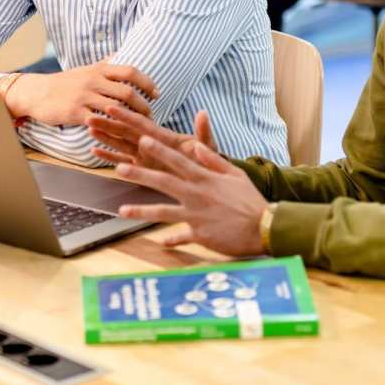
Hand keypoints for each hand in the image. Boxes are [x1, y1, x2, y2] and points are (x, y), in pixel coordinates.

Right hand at [6, 62, 158, 125]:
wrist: (37, 92)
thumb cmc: (64, 82)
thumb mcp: (85, 69)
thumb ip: (104, 64)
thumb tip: (121, 53)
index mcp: (99, 69)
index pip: (130, 71)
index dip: (147, 82)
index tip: (156, 93)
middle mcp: (93, 80)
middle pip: (127, 91)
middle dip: (143, 104)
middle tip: (151, 114)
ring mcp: (84, 97)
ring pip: (116, 108)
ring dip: (131, 119)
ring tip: (139, 127)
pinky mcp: (76, 113)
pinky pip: (99, 122)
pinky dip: (112, 129)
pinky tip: (120, 135)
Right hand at [87, 104, 214, 167]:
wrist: (209, 183)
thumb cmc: (208, 162)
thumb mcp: (207, 147)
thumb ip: (203, 133)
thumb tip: (203, 113)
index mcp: (164, 137)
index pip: (142, 124)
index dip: (126, 115)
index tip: (111, 105)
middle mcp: (151, 144)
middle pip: (125, 132)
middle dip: (108, 124)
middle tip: (89, 115)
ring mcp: (145, 156)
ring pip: (120, 144)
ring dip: (104, 136)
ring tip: (88, 127)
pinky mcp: (143, 168)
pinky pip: (122, 162)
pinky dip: (109, 157)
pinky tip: (94, 152)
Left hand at [115, 137, 269, 254]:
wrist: (264, 226)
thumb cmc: (250, 199)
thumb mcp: (234, 174)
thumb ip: (213, 160)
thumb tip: (195, 147)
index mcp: (204, 178)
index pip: (176, 160)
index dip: (158, 150)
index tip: (141, 140)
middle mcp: (196, 194)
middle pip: (162, 182)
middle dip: (139, 174)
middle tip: (119, 168)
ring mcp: (195, 215)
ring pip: (162, 212)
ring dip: (141, 211)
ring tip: (122, 211)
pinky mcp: (199, 235)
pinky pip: (181, 237)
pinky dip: (171, 240)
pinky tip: (161, 243)